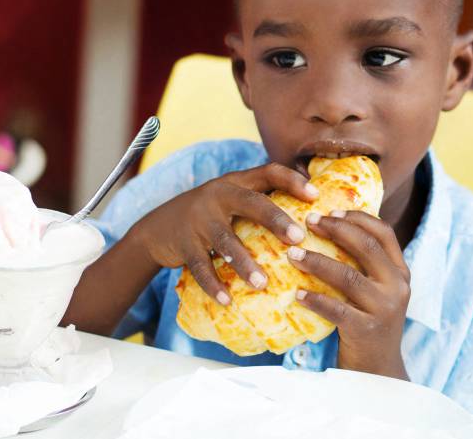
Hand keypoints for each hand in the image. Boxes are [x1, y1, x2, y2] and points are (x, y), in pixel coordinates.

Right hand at [129, 162, 316, 304]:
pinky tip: (226, 300)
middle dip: (276, 219)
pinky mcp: (183, 244)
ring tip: (262, 283)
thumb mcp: (231, 201)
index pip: (268, 172)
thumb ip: (261, 202)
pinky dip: (213, 284)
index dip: (292, 180)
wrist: (156, 228)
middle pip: (251, 203)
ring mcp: (199, 220)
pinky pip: (200, 266)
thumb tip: (312, 217)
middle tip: (297, 239)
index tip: (316, 195)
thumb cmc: (210, 217)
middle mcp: (218, 196)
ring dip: (244, 262)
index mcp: (236, 183)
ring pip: (225, 239)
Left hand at [287, 210, 410, 379]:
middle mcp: (397, 286)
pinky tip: (296, 294)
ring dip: (317, 261)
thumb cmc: (367, 322)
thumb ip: (363, 265)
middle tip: (307, 222)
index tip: (330, 209)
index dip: (357, 217)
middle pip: (367, 247)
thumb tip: (327, 227)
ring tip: (292, 254)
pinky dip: (315, 299)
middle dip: (335, 229)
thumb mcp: (375, 290)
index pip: (384, 232)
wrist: (377, 370)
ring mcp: (385, 308)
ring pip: (349, 276)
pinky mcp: (367, 329)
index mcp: (400, 271)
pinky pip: (337, 309)